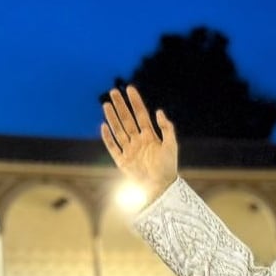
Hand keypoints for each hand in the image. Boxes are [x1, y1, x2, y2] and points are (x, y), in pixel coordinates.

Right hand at [100, 85, 179, 201]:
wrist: (161, 187)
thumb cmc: (168, 167)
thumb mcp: (171, 145)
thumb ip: (167, 128)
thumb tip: (159, 111)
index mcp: (150, 136)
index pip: (141, 114)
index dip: (135, 102)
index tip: (129, 88)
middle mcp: (138, 141)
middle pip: (127, 119)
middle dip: (120, 105)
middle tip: (113, 91)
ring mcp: (129, 150)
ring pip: (118, 130)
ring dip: (112, 117)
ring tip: (106, 104)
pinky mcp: (122, 161)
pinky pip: (112, 147)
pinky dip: (108, 137)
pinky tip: (104, 126)